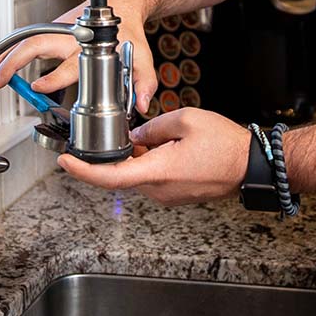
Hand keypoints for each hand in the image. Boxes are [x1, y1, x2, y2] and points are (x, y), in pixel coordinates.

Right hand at [0, 0, 157, 113]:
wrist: (121, 2)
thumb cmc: (129, 30)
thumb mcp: (143, 57)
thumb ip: (144, 82)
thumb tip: (140, 105)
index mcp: (91, 47)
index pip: (70, 64)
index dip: (53, 77)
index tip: (39, 87)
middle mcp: (71, 37)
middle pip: (37, 47)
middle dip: (14, 63)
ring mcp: (59, 31)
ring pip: (26, 41)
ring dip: (4, 57)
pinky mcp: (52, 30)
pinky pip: (26, 40)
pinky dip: (8, 52)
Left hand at [57, 108, 250, 206]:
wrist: (251, 164)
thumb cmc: (224, 144)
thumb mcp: (185, 120)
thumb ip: (153, 127)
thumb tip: (135, 135)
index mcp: (157, 171)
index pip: (109, 177)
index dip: (82, 170)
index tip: (65, 161)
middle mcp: (158, 189)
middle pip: (123, 171)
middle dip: (118, 151)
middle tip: (121, 129)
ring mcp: (167, 195)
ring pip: (139, 172)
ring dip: (139, 154)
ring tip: (161, 134)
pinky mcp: (175, 194)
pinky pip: (153, 176)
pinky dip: (151, 160)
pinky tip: (166, 144)